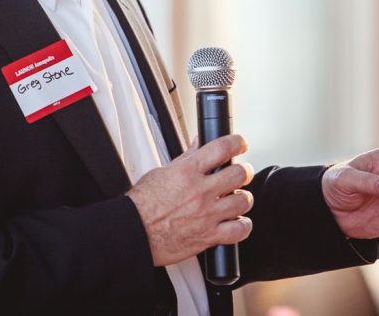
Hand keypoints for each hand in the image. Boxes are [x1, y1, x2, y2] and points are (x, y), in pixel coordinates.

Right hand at [126, 134, 254, 265]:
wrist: (134, 232)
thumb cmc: (142, 205)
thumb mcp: (162, 172)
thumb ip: (186, 158)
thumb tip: (198, 143)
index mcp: (188, 172)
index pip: (222, 148)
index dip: (238, 143)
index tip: (241, 144)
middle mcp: (200, 191)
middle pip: (239, 174)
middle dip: (244, 171)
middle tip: (242, 173)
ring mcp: (207, 214)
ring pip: (243, 201)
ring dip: (244, 198)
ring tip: (238, 198)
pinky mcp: (208, 236)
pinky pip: (239, 230)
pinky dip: (243, 226)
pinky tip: (238, 222)